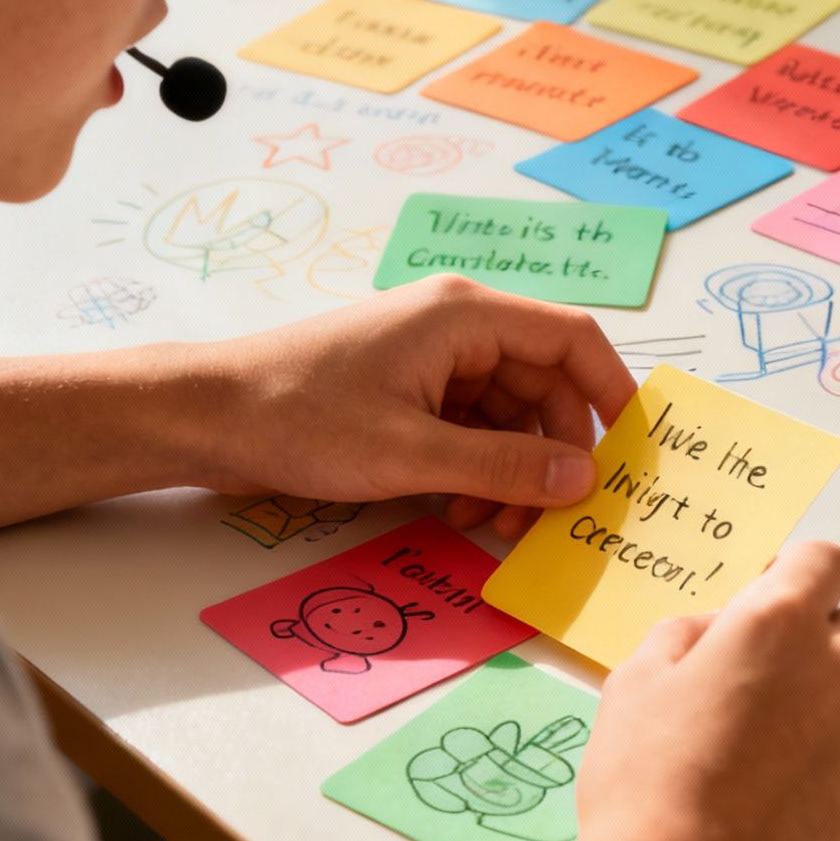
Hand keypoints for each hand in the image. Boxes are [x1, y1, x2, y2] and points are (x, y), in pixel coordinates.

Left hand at [186, 275, 637, 536]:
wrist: (208, 418)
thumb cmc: (300, 418)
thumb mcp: (412, 454)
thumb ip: (504, 468)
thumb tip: (582, 479)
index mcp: (465, 316)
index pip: (573, 340)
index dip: (613, 393)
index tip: (631, 453)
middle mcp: (456, 327)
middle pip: (545, 384)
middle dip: (553, 453)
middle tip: (547, 516)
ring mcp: (430, 359)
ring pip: (508, 414)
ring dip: (512, 471)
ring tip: (489, 524)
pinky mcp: (406, 391)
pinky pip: (470, 427)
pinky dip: (476, 470)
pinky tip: (458, 512)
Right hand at [562, 543, 839, 840]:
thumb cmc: (648, 782)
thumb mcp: (636, 681)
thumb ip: (689, 633)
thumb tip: (721, 631)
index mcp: (779, 620)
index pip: (824, 559)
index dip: (796, 576)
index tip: (769, 604)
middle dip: (812, 645)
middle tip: (759, 693)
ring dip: (830, 707)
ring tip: (772, 759)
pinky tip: (794, 799)